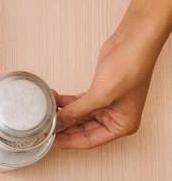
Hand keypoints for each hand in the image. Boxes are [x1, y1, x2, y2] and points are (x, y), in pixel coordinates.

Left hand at [53, 32, 153, 148]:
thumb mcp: (100, 95)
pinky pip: (77, 103)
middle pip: (82, 130)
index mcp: (122, 125)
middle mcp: (115, 117)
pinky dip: (65, 102)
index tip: (51, 140)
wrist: (134, 40)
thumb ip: (76, 112)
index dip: (69, 141)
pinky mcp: (98, 93)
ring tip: (46, 112)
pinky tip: (53, 100)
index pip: (90, 141)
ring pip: (78, 116)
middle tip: (45, 127)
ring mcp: (106, 105)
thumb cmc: (131, 66)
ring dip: (62, 113)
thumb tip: (57, 124)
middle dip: (64, 127)